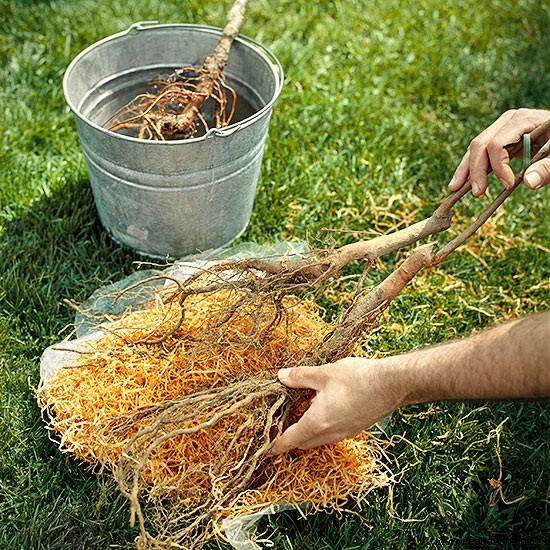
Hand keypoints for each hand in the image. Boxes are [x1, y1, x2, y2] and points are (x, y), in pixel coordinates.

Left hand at [269, 357, 402, 454]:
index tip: (265, 448)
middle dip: (290, 437)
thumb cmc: (357, 378)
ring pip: (319, 439)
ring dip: (308, 430)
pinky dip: (322, 426)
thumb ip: (300, 376)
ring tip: (302, 410)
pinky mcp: (356, 428)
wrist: (392, 384)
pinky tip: (324, 405)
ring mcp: (345, 433)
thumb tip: (282, 376)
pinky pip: (332, 434)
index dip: (275, 445)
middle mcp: (330, 433)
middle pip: (303, 442)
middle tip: (280, 423)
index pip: (290, 440)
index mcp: (317, 422)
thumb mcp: (324, 373)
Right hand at [448, 108, 549, 195]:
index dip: (499, 167)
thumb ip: (547, 167)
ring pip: (475, 149)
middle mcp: (508, 121)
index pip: (498, 144)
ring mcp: (500, 129)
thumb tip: (529, 182)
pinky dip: (469, 169)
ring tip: (455, 189)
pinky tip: (460, 183)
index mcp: (523, 120)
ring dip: (465, 170)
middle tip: (478, 193)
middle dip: (476, 170)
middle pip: (481, 145)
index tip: (508, 186)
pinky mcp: (497, 139)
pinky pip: (478, 153)